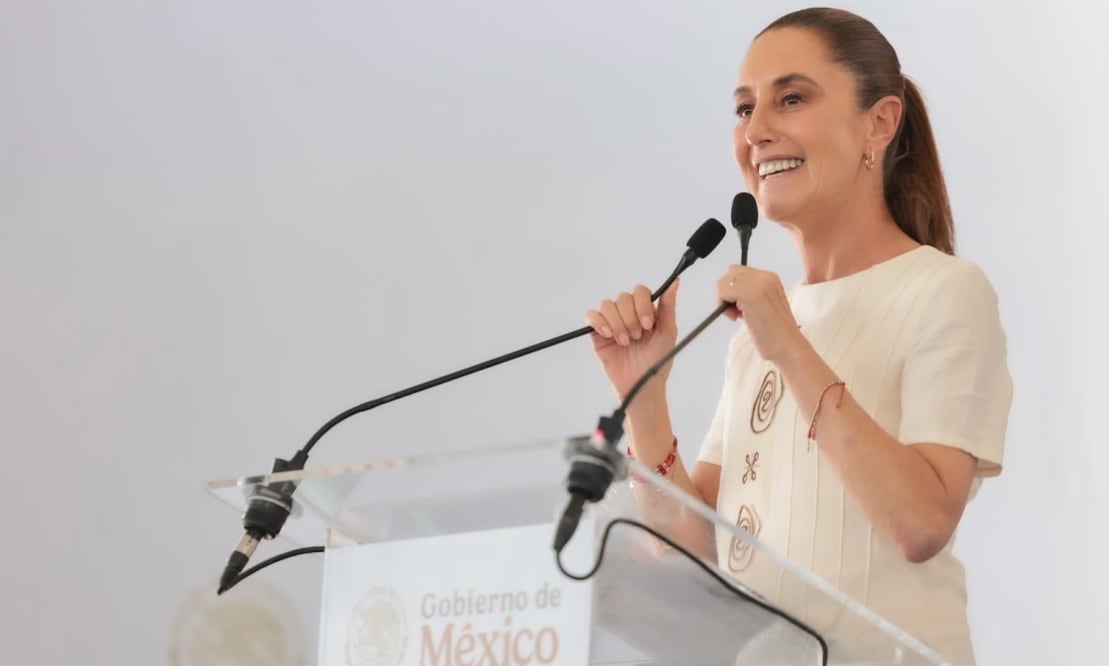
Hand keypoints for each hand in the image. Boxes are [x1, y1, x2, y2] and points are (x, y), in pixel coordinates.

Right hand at [584, 280, 678, 399]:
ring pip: (607, 305)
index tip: (648, 325)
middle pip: (623, 297)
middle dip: (630, 318)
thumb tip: (676, 282)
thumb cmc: (657, 362)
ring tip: (625, 341)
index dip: (642, 305)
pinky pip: (591, 316)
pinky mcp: (597, 334)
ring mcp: (611, 322)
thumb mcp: (668, 332)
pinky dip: (599, 322)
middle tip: (637, 337)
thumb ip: (668, 306)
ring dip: (617, 323)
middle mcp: (628, 313)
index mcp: (645, 311)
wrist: (641, 386)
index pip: (640, 292)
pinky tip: (609, 334)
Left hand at [717, 266, 803, 361]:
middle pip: (729, 274)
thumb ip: (750, 293)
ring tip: (738, 317)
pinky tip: (737, 318)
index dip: (734, 290)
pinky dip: (723, 305)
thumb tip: (727, 291)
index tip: (739, 308)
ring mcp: (758, 284)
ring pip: (724, 282)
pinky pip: (722, 291)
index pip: (738, 272)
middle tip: (736, 313)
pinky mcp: (750, 295)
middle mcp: (766, 277)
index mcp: (771, 278)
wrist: (788, 347)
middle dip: (727, 293)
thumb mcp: (764, 305)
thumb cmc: (775, 334)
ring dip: (724, 300)